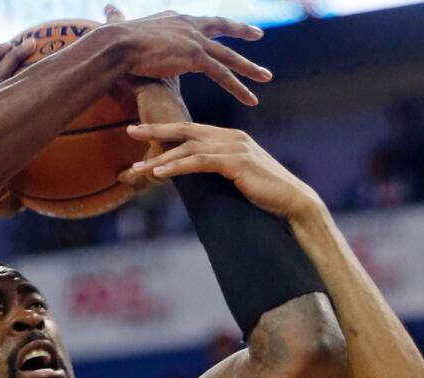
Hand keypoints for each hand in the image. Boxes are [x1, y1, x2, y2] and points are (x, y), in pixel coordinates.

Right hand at [96, 10, 270, 105]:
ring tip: (266, 77)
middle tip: (258, 34)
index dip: (213, 22)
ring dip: (249, 68)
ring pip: (228, 56)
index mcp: (175, 18)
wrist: (117, 45)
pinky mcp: (195, 57)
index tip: (224, 23)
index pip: (200, 20)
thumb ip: (119, 17)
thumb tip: (109, 9)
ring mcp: (194, 40)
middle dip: (242, 31)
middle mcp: (188, 24)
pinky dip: (238, 87)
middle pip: (221, 28)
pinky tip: (251, 98)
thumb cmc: (114, 40)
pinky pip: (223, 74)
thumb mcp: (120, 24)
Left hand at [127, 122, 322, 219]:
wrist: (293, 203)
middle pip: (186, 130)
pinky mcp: (236, 162)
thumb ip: (220, 169)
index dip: (166, 129)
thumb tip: (199, 174)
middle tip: (130, 131)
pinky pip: (199, 161)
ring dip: (161, 158)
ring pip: (189, 147)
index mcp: (231, 138)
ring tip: (138, 167)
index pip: (192, 129)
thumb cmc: (266, 195)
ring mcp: (234, 148)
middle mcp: (231, 137)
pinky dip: (177, 167)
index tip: (142, 131)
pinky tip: (159, 174)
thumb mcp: (239, 177)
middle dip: (156, 130)